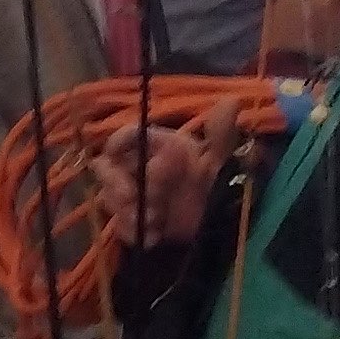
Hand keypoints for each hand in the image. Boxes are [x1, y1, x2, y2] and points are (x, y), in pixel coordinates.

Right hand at [92, 120, 220, 246]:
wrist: (218, 227)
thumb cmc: (218, 188)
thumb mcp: (220, 163)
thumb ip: (221, 135)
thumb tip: (232, 101)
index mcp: (158, 147)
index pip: (128, 136)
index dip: (117, 142)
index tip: (114, 153)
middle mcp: (140, 167)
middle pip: (107, 167)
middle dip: (116, 183)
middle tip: (132, 197)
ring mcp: (133, 194)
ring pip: (109, 197)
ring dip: (126, 210)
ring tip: (153, 221)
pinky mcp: (133, 219)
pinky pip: (119, 223)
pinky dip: (132, 231)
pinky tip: (153, 237)